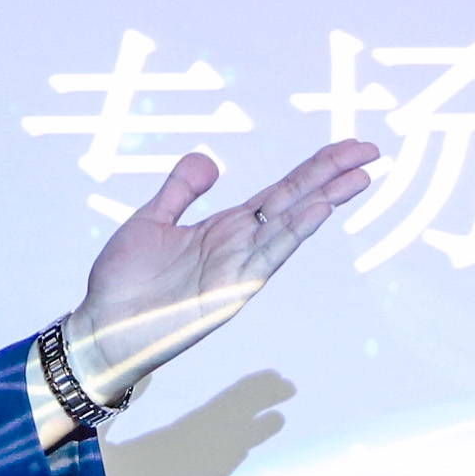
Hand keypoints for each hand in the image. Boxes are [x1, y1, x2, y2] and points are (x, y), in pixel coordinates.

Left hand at [60, 138, 378, 401]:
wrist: (102, 328)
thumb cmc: (123, 282)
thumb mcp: (150, 220)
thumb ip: (181, 190)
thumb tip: (211, 160)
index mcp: (227, 227)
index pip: (283, 190)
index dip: (316, 168)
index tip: (349, 147)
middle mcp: (241, 245)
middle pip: (296, 200)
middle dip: (333, 175)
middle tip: (372, 150)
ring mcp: (239, 267)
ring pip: (291, 226)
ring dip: (326, 200)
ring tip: (359, 176)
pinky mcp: (230, 291)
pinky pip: (269, 256)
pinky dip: (294, 231)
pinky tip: (318, 209)